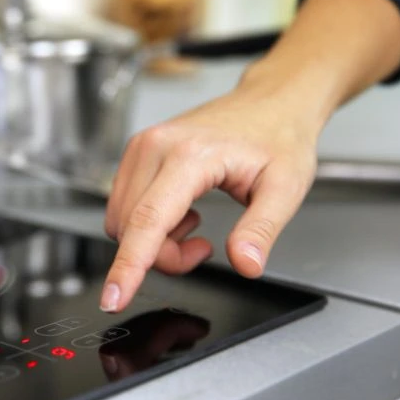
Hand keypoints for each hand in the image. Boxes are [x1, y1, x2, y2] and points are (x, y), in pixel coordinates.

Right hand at [100, 77, 320, 312]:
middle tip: (204, 249)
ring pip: (123, 220)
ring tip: (196, 227)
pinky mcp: (137, 153)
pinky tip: (182, 212)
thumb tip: (245, 265)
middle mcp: (155, 147)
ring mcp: (141, 147)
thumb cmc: (279, 137)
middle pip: (132, 228)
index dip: (129, 266)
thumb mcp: (285, 188)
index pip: (148, 221)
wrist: (271, 102)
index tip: (114, 298)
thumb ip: (261, 230)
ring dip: (154, 241)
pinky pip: (125, 205)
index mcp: (189, 156)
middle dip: (162, 256)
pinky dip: (149, 224)